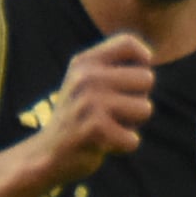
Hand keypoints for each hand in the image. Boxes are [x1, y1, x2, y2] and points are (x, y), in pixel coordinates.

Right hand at [33, 34, 156, 179]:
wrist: (47, 153)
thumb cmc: (78, 116)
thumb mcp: (87, 82)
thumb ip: (113, 66)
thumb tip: (149, 57)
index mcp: (84, 62)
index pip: (128, 43)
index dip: (143, 60)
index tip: (133, 79)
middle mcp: (86, 77)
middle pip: (146, 78)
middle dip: (138, 99)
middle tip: (114, 112)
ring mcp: (89, 102)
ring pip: (145, 109)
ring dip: (132, 124)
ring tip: (108, 126)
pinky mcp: (95, 129)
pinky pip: (133, 139)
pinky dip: (123, 146)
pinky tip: (103, 143)